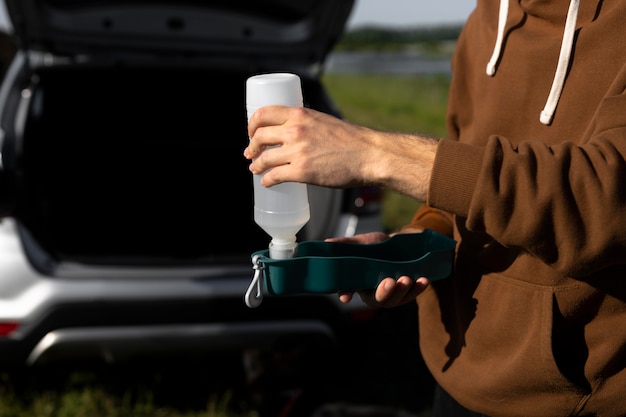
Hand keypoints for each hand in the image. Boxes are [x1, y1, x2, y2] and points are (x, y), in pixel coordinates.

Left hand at [244, 105, 438, 201]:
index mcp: (300, 115)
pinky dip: (267, 180)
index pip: (263, 114)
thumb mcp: (324, 121)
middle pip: (259, 136)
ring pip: (264, 158)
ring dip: (256, 165)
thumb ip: (306, 125)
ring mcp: (297, 151)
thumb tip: (292, 134)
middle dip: (251, 146)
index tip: (251, 132)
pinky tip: (267, 182)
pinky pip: (275, 176)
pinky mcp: (302, 171)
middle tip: (250, 153)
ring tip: (256, 169)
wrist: (369, 155)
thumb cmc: (351, 141)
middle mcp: (295, 130)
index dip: (252, 124)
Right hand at [328, 229, 429, 307]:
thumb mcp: (362, 243)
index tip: (346, 296)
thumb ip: (347, 244)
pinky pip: (412, 294)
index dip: (346, 293)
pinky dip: (418, 288)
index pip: (348, 290)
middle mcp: (373, 293)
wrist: (400, 244)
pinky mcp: (407, 293)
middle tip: (389, 282)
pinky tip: (423, 280)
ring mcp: (391, 295)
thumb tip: (327, 243)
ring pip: (395, 300)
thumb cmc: (377, 246)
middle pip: (376, 300)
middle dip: (383, 293)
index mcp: (358, 283)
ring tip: (407, 279)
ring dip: (402, 291)